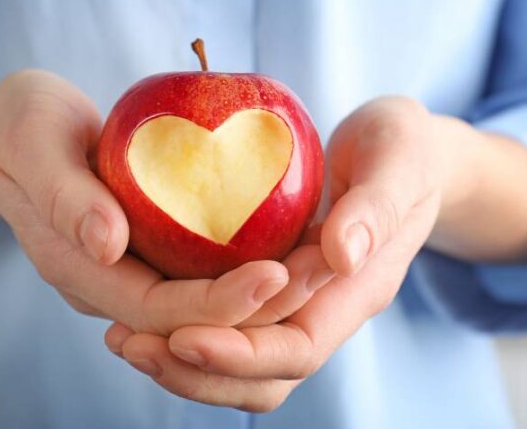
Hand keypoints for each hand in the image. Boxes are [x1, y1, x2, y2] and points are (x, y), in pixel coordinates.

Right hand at [0, 69, 329, 334]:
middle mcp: (107, 285)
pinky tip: (289, 243)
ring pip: (201, 304)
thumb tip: (108, 244)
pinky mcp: (146, 254)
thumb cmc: (21, 126)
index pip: (157, 309)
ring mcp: (128, 273)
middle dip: (257, 308)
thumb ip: (62, 194)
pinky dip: (243, 265)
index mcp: (77, 269)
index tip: (275, 275)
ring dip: (261, 296)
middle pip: (190, 321)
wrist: (13, 135)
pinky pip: (200, 272)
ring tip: (318, 264)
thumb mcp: (32, 141)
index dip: (217, 303)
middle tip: (319, 272)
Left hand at [105, 97, 442, 410]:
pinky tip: (138, 306)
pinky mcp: (271, 282)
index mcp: (356, 291)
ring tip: (122, 338)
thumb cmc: (404, 150)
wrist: (403, 155)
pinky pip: (228, 321)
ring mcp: (297, 301)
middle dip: (195, 370)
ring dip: (182, 359)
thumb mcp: (400, 160)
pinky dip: (184, 324)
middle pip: (261, 375)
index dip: (240, 354)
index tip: (181, 336)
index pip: (297, 349)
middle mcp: (324, 309)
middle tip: (128, 343)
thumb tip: (340, 255)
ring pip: (241, 361)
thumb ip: (377, 205)